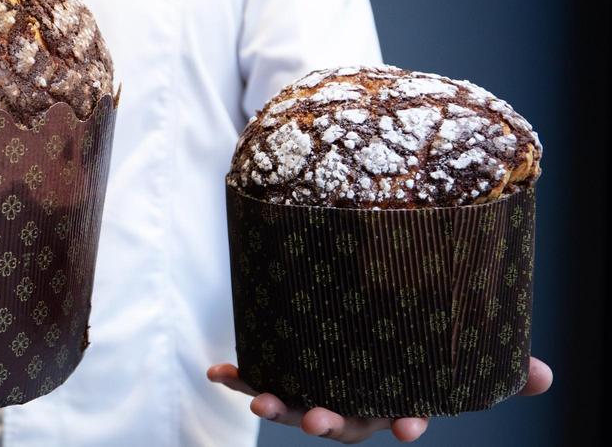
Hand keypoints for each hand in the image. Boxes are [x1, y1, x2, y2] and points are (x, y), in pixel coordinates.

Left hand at [206, 357, 551, 442]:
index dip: (407, 422)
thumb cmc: (418, 352)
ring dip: (277, 404)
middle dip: (329, 423)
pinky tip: (216, 371)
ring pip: (297, 406)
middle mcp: (355, 404)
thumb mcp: (458, 356)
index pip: (405, 416)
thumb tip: (544, 374)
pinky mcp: (285, 374)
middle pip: (343, 422)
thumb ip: (502, 368)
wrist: (363, 335)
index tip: (408, 426)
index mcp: (394, 400)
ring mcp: (317, 392)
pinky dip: (238, 377)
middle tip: (318, 421)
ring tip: (261, 398)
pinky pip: (260, 378)